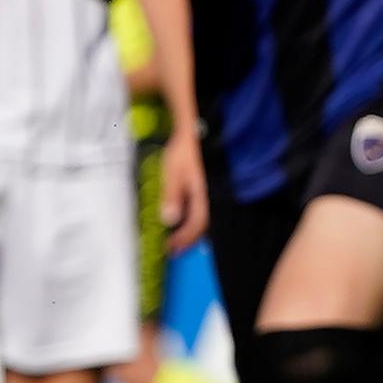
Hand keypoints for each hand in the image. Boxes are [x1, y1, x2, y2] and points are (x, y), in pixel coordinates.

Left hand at [159, 131, 208, 254]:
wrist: (196, 132)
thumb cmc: (185, 151)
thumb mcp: (174, 172)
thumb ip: (172, 195)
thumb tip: (169, 219)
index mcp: (205, 195)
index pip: (197, 224)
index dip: (184, 238)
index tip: (169, 247)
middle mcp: (212, 197)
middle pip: (204, 225)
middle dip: (188, 239)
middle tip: (174, 250)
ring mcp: (212, 193)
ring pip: (205, 218)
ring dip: (191, 231)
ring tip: (178, 239)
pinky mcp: (209, 189)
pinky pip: (204, 210)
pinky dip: (194, 219)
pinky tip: (185, 220)